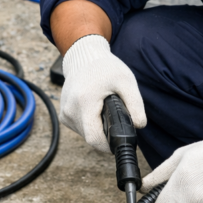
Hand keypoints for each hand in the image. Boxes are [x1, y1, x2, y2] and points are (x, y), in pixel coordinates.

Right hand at [60, 35, 146, 151]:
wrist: (84, 58)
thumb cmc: (106, 68)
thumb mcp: (126, 81)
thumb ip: (135, 104)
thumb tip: (139, 126)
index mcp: (84, 102)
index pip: (94, 138)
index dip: (108, 145)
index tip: (119, 140)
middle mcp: (70, 110)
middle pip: (91, 138)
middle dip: (105, 135)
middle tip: (115, 120)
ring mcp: (64, 113)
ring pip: (85, 135)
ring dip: (98, 130)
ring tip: (104, 111)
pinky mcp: (63, 115)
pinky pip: (80, 129)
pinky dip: (90, 125)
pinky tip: (95, 111)